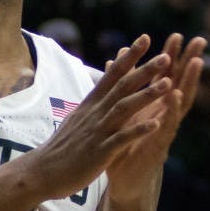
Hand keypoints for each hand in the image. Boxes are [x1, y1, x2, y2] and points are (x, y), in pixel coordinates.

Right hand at [29, 35, 177, 199]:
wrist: (41, 172)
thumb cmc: (62, 147)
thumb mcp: (78, 118)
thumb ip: (93, 102)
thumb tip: (101, 88)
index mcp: (91, 105)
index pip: (112, 74)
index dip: (129, 56)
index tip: (145, 39)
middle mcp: (95, 113)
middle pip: (122, 86)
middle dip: (144, 70)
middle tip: (165, 55)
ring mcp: (97, 132)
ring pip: (124, 108)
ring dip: (147, 95)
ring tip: (168, 83)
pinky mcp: (99, 152)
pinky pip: (121, 139)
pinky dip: (138, 131)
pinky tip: (156, 124)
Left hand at [104, 34, 205, 203]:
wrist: (122, 182)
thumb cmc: (123, 146)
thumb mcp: (122, 113)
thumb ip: (123, 88)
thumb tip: (117, 61)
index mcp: (154, 107)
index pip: (167, 77)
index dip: (172, 57)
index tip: (177, 35)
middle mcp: (164, 116)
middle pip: (180, 84)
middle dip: (189, 62)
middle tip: (199, 40)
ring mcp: (165, 130)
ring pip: (181, 102)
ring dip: (189, 82)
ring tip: (197, 62)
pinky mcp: (159, 146)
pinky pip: (168, 126)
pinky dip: (172, 110)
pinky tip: (176, 95)